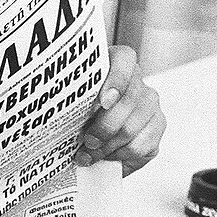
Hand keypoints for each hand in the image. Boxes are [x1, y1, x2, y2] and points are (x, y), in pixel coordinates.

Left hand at [76, 44, 163, 174]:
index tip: (101, 102)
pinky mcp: (156, 128)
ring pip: (131, 128)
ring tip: (88, 154)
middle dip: (104, 126)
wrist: (86, 135)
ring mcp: (150, 105)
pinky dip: (119, 155)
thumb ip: (70, 99)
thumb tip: (59, 111)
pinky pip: (141, 145)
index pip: (125, 59)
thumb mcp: (71, 101)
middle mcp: (137, 82)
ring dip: (106, 146)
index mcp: (116, 64)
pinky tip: (105, 157)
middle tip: (85, 140)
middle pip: (128, 101)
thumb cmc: (76, 112)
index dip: (116, 79)